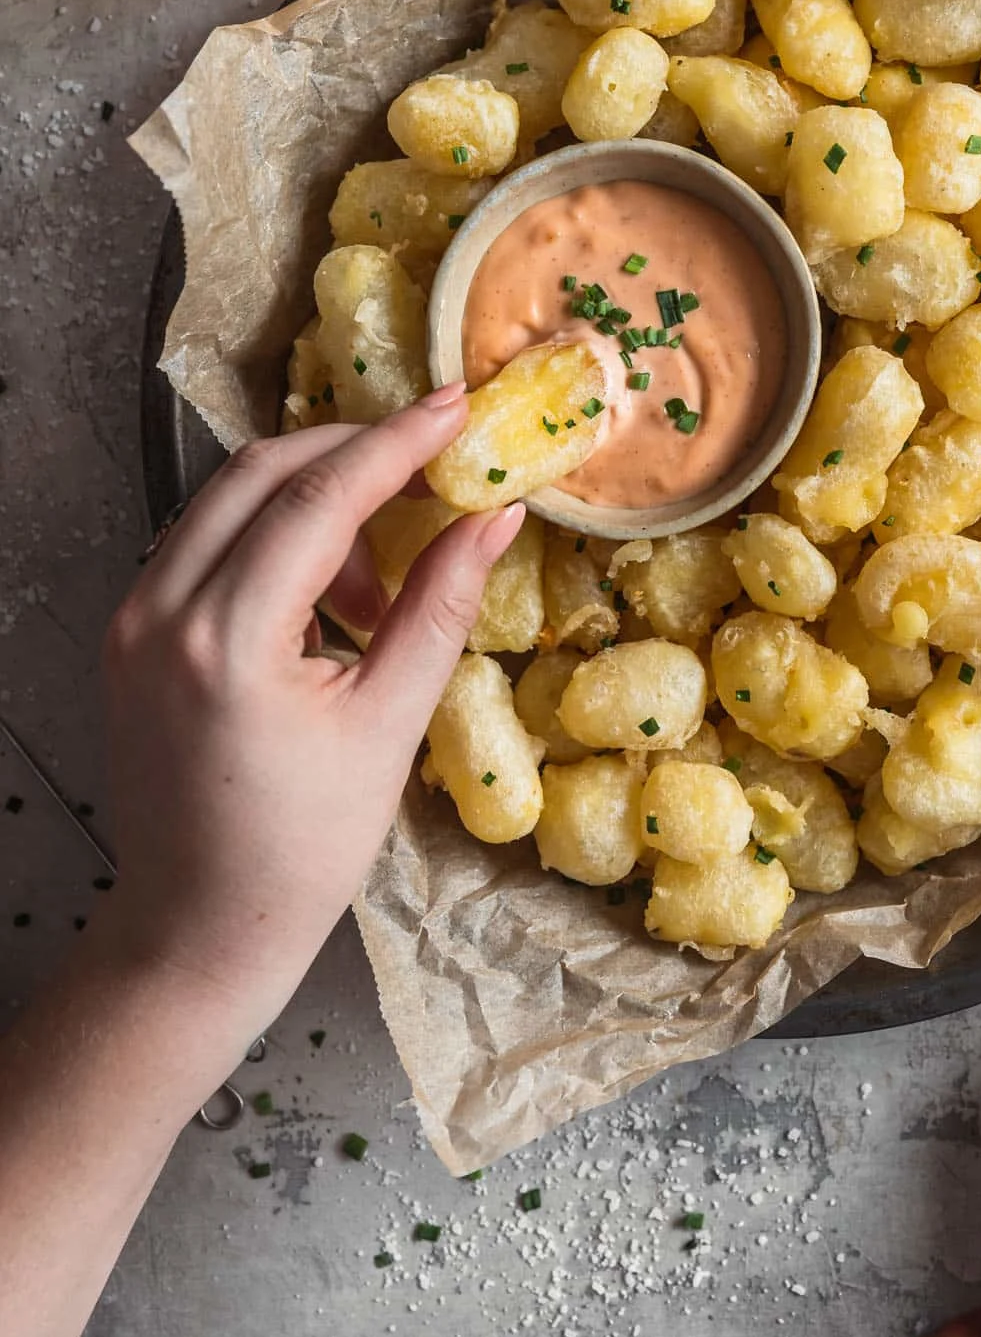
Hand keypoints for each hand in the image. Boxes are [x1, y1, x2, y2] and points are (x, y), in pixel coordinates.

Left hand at [99, 384, 523, 1049]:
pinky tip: (325, 589)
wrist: (198, 928)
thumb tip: (496, 518)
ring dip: (311, 495)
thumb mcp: (389, 726)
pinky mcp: (129, 632)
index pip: (319, 496)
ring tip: (377, 569)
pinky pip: (202, 540)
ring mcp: (133, 619)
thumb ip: (439, 606)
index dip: (397, 442)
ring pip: (226, 497)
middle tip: (431, 458)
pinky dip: (269, 534)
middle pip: (261, 471)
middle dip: (353, 451)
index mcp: (227, 640)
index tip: (458, 408)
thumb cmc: (301, 849)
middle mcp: (161, 612)